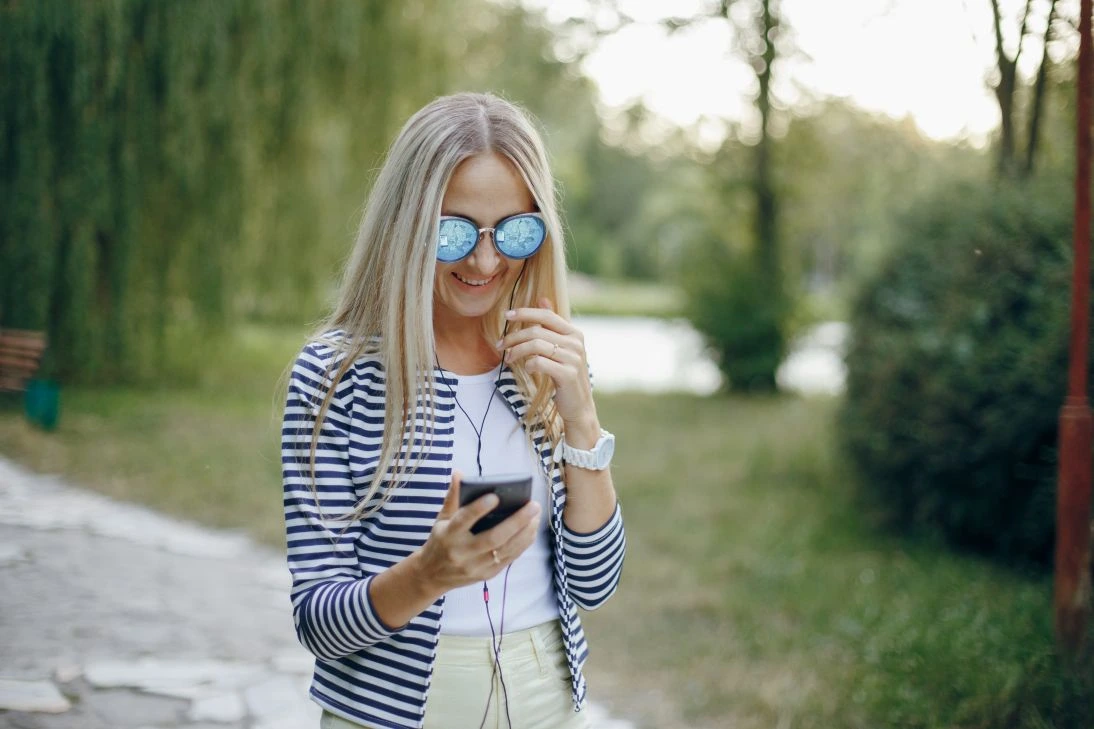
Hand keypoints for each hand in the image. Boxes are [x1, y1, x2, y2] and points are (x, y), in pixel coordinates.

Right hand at [416, 471, 541, 592]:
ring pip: (505, 550)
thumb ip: (453, 497)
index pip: (464, 520)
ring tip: (536, 516)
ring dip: (525, 532)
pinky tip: (531, 530)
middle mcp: (462, 552)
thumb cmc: (440, 541)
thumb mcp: (441, 519)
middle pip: (493, 538)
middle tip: (533, 505)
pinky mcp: (487, 575)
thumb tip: (459, 473)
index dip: (479, 508)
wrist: (433, 575)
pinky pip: (509, 559)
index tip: (495, 496)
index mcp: (449, 535)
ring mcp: (476, 566)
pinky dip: (523, 544)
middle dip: (516, 521)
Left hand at [498, 299, 597, 432]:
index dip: (525, 313)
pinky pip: (539, 362)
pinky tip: (527, 369)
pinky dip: (528, 364)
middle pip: (536, 331)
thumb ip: (553, 326)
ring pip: (535, 346)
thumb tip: (542, 299)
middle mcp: (576, 343)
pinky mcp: (568, 374)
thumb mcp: (562, 348)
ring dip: (516, 351)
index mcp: (574, 333)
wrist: (579, 405)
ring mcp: (574, 358)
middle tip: (500, 345)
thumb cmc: (565, 375)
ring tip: (508, 358)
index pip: (546, 316)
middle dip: (514, 337)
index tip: (507, 315)